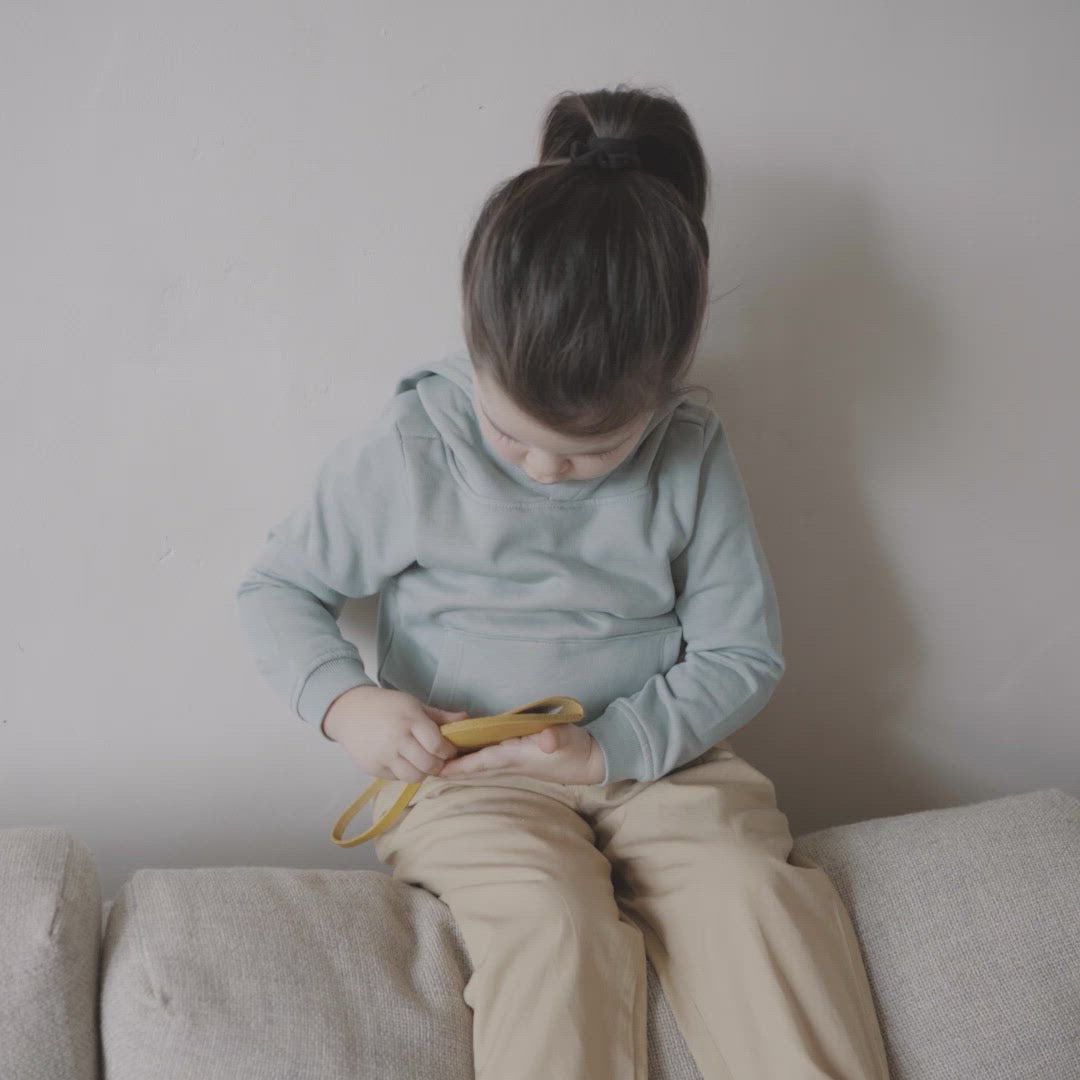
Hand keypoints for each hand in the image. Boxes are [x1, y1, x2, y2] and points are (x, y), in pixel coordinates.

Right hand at [322, 685, 465, 782]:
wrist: (349, 711)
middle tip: (437, 760)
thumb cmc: (387, 705)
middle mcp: (397, 739)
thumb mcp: (413, 704)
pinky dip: (403, 773)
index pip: (437, 746)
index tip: (449, 751)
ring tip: (421, 763)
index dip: (448, 752)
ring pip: (413, 777)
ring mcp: (383, 755)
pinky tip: (402, 761)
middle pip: (428, 765)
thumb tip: (467, 719)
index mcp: (410, 720)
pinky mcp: (372, 768)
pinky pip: (396, 778)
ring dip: (422, 773)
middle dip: (438, 766)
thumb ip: (440, 715)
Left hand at [435, 721, 605, 784]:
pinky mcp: (521, 760)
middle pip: (477, 767)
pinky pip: (491, 761)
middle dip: (454, 769)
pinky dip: (476, 759)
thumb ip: (556, 737)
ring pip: (482, 765)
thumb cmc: (578, 748)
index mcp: (518, 756)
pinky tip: (467, 755)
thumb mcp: (568, 738)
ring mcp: (516, 762)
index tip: (440, 768)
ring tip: (439, 763)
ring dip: (462, 765)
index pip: (484, 761)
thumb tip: (546, 740)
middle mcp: (512, 762)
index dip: (462, 765)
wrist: (592, 761)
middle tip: (428, 767)